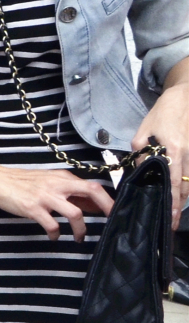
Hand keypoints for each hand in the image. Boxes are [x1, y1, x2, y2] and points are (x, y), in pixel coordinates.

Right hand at [0, 161, 112, 238]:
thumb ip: (68, 191)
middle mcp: (57, 185)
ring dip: (81, 229)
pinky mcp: (33, 208)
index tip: (112, 212)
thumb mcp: (47, 181)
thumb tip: (90, 204)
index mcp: (62, 177)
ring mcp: (46, 197)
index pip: (93, 186)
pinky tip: (53, 237)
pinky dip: (56, 234)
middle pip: (92, 191)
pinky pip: (52, 225)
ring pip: (75, 214)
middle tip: (111, 222)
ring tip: (79, 238)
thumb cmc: (20, 182)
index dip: (107, 200)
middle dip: (106, 207)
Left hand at [133, 85, 188, 227]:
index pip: (173, 182)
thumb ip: (141, 154)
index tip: (169, 218)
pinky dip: (187, 186)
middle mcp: (187, 154)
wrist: (184, 99)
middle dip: (179, 207)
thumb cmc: (161, 115)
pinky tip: (180, 196)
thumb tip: (139, 173)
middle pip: (185, 187)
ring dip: (183, 199)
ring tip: (175, 214)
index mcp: (172, 150)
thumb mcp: (143, 133)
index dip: (172, 201)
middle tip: (171, 223)